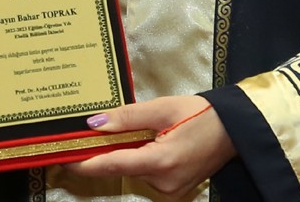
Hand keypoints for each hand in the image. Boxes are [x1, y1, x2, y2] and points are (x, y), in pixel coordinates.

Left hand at [64, 95, 235, 196]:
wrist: (236, 129)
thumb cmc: (203, 114)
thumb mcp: (163, 108)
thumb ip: (127, 117)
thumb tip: (94, 124)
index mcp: (161, 162)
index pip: (112, 166)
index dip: (84, 163)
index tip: (62, 158)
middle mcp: (164, 183)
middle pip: (122, 168)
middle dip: (108, 151)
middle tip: (95, 132)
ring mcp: (170, 190)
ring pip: (134, 171)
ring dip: (129, 153)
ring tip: (142, 131)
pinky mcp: (174, 190)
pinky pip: (148, 174)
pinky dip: (142, 158)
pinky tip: (152, 142)